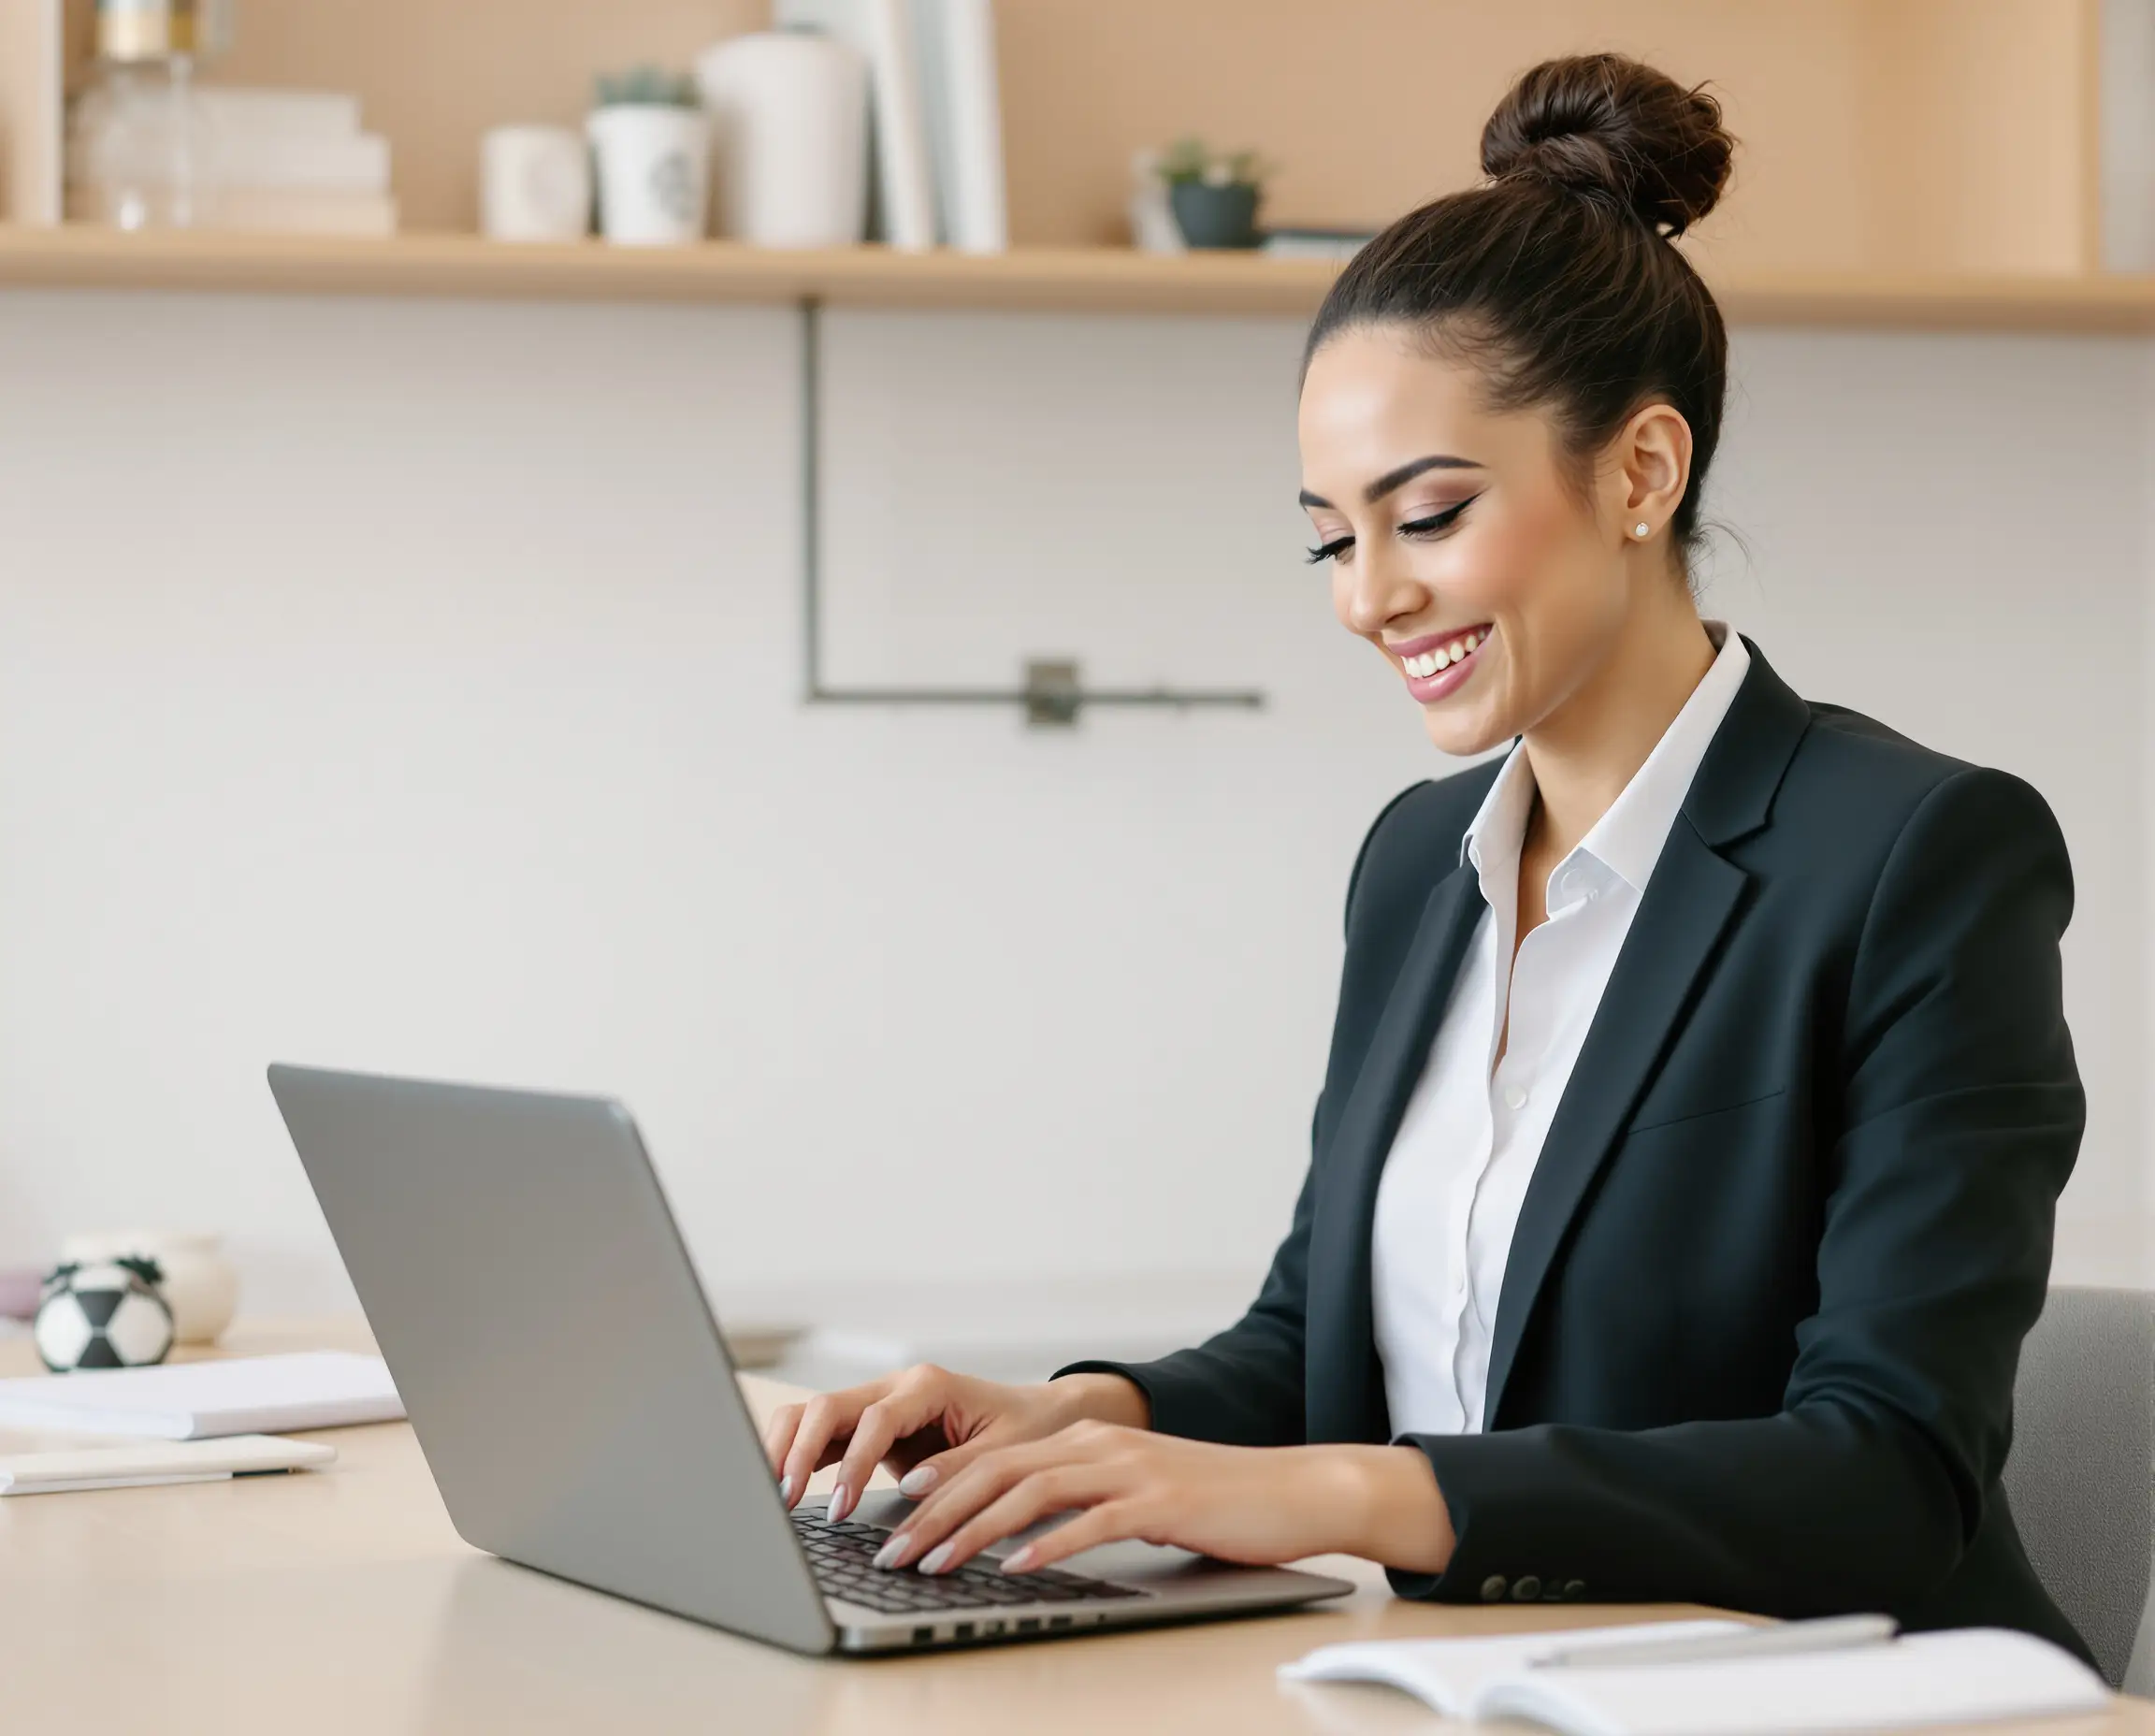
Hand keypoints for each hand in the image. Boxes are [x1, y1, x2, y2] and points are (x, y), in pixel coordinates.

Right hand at [762, 1364, 1149, 1524]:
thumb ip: (958, 1468)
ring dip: (785, 1449)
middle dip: (797, 1450)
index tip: (839, 1505)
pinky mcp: (867, 1427)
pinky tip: (781, 1490)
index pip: (873, 1418)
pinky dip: (795, 1457)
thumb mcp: (1005, 1452)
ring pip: (811, 1413)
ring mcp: (876, 1403)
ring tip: (771, 1496)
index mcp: (927, 1385)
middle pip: (826, 1405)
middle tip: (782, 1499)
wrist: (1037, 1414)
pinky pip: (820, 1434)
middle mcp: (895, 1387)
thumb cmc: (1025, 1428)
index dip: (852, 1461)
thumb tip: (910, 1487)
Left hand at [865, 1422, 1454, 1578]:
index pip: (992, 1458)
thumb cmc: (1208, 1501)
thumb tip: (1015, 1536)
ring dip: (972, 1529)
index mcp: (1085, 1441)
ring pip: (1029, 1492)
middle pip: (996, 1471)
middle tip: (890, 1549)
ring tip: (932, 1562)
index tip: (890, 1511)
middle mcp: (1097, 1445)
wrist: (1288, 1491)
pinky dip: (1046, 1544)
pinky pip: (1090, 1522)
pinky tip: (1014, 1568)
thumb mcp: (1131, 1493)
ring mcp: (1128, 1469)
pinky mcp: (1158, 1501)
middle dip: (934, 1511)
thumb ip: (1077, 1502)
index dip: (936, 1482)